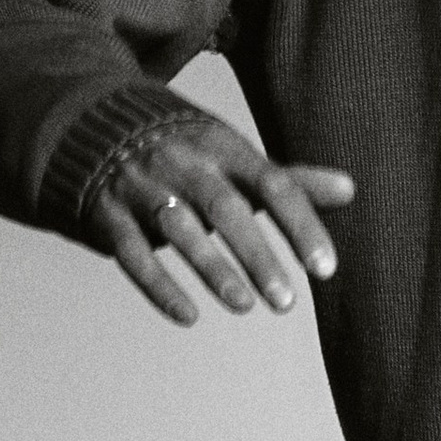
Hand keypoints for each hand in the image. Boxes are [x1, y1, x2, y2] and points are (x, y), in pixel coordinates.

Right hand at [86, 104, 352, 326]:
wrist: (90, 124)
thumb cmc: (184, 151)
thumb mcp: (234, 157)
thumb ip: (288, 179)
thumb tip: (350, 189)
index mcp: (222, 147)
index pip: (272, 183)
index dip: (301, 225)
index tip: (325, 269)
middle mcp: (182, 162)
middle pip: (226, 209)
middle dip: (257, 256)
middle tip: (286, 303)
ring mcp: (141, 185)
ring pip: (179, 229)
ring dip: (212, 269)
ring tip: (245, 306)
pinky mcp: (106, 212)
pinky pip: (132, 251)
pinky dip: (158, 286)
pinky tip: (187, 317)